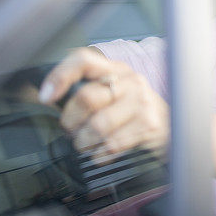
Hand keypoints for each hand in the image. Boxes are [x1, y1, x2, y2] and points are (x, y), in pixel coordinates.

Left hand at [39, 48, 168, 161]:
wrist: (175, 130)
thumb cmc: (134, 114)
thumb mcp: (113, 96)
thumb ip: (82, 92)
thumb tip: (40, 96)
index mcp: (116, 70)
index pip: (83, 60)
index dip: (60, 76)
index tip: (45, 97)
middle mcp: (131, 82)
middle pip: (86, 97)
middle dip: (70, 122)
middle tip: (71, 131)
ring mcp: (142, 103)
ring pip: (97, 125)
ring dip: (84, 142)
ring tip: (86, 144)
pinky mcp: (149, 125)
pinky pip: (111, 144)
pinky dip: (99, 155)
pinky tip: (103, 152)